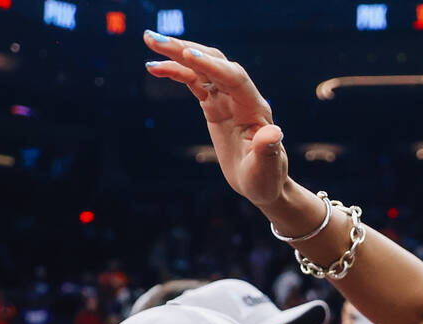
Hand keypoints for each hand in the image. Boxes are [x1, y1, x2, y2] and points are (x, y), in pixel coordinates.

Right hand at [143, 32, 287, 207]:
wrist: (262, 184)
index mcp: (255, 109)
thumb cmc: (266, 179)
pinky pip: (195, 82)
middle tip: (155, 39)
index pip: (234, 79)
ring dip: (177, 54)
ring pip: (202, 68)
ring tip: (149, 41)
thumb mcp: (265, 170)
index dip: (212, 66)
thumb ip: (267, 151)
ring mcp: (228, 100)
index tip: (188, 54)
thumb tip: (273, 132)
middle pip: (215, 64)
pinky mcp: (215, 105)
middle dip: (187, 50)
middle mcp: (242, 98)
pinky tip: (154, 67)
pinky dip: (176, 72)